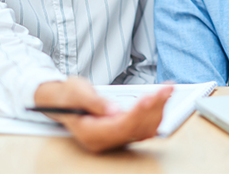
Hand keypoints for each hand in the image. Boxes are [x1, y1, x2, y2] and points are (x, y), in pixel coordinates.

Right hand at [34, 77, 172, 152]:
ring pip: (143, 128)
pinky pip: (142, 126)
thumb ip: (95, 102)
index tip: (151, 97)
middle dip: (153, 107)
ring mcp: (113, 137)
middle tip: (166, 89)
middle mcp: (104, 140)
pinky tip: (161, 99)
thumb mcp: (78, 92)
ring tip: (167, 90)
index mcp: (91, 134)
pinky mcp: (121, 131)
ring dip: (158, 109)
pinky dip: (154, 112)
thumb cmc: (67, 95)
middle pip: (136, 128)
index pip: (121, 127)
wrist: (61, 98)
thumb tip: (114, 110)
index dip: (138, 112)